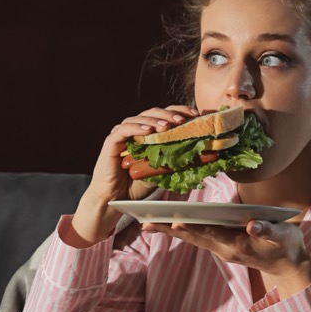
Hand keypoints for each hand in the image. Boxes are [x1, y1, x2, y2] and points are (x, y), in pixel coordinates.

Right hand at [68, 105, 198, 246]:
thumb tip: (198, 156)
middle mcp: (135, 130)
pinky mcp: (111, 142)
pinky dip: (137, 128)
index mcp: (147, 134)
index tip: (194, 115)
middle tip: (183, 120)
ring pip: (139, 118)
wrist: (115, 198)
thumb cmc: (136, 185)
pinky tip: (148, 130)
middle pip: (153, 113)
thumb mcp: (161, 172)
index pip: (164, 116)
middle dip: (170, 114)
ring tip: (167, 125)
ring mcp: (122, 134)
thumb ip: (174, 162)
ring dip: (155, 120)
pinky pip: (124, 130)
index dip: (178, 112)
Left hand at [142, 218, 310, 298]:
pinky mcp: (222, 245)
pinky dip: (183, 229)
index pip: (211, 234)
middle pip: (194, 236)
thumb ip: (269, 230)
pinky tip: (168, 222)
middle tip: (145, 222)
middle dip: (170, 229)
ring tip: (147, 222)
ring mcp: (222, 249)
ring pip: (193, 237)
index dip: (193, 227)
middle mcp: (225, 249)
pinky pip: (199, 236)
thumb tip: (253, 225)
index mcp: (238, 245)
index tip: (174, 221)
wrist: (289, 266)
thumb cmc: (288, 247)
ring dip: (171, 229)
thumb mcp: (285, 236)